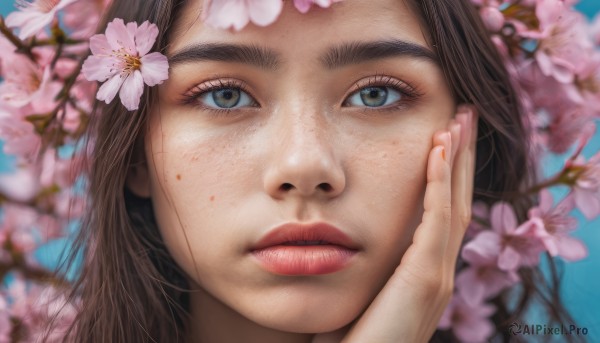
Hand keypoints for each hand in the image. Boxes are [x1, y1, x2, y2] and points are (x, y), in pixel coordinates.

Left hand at [313, 106, 477, 342]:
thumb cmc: (347, 338)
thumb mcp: (358, 289)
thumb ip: (363, 261)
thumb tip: (342, 233)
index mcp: (423, 270)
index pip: (442, 210)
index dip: (446, 171)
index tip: (443, 133)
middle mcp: (437, 269)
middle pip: (457, 199)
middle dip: (460, 156)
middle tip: (463, 114)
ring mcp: (436, 275)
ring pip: (455, 203)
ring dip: (456, 159)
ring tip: (459, 118)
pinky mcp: (425, 279)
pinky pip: (438, 220)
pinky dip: (439, 183)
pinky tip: (436, 149)